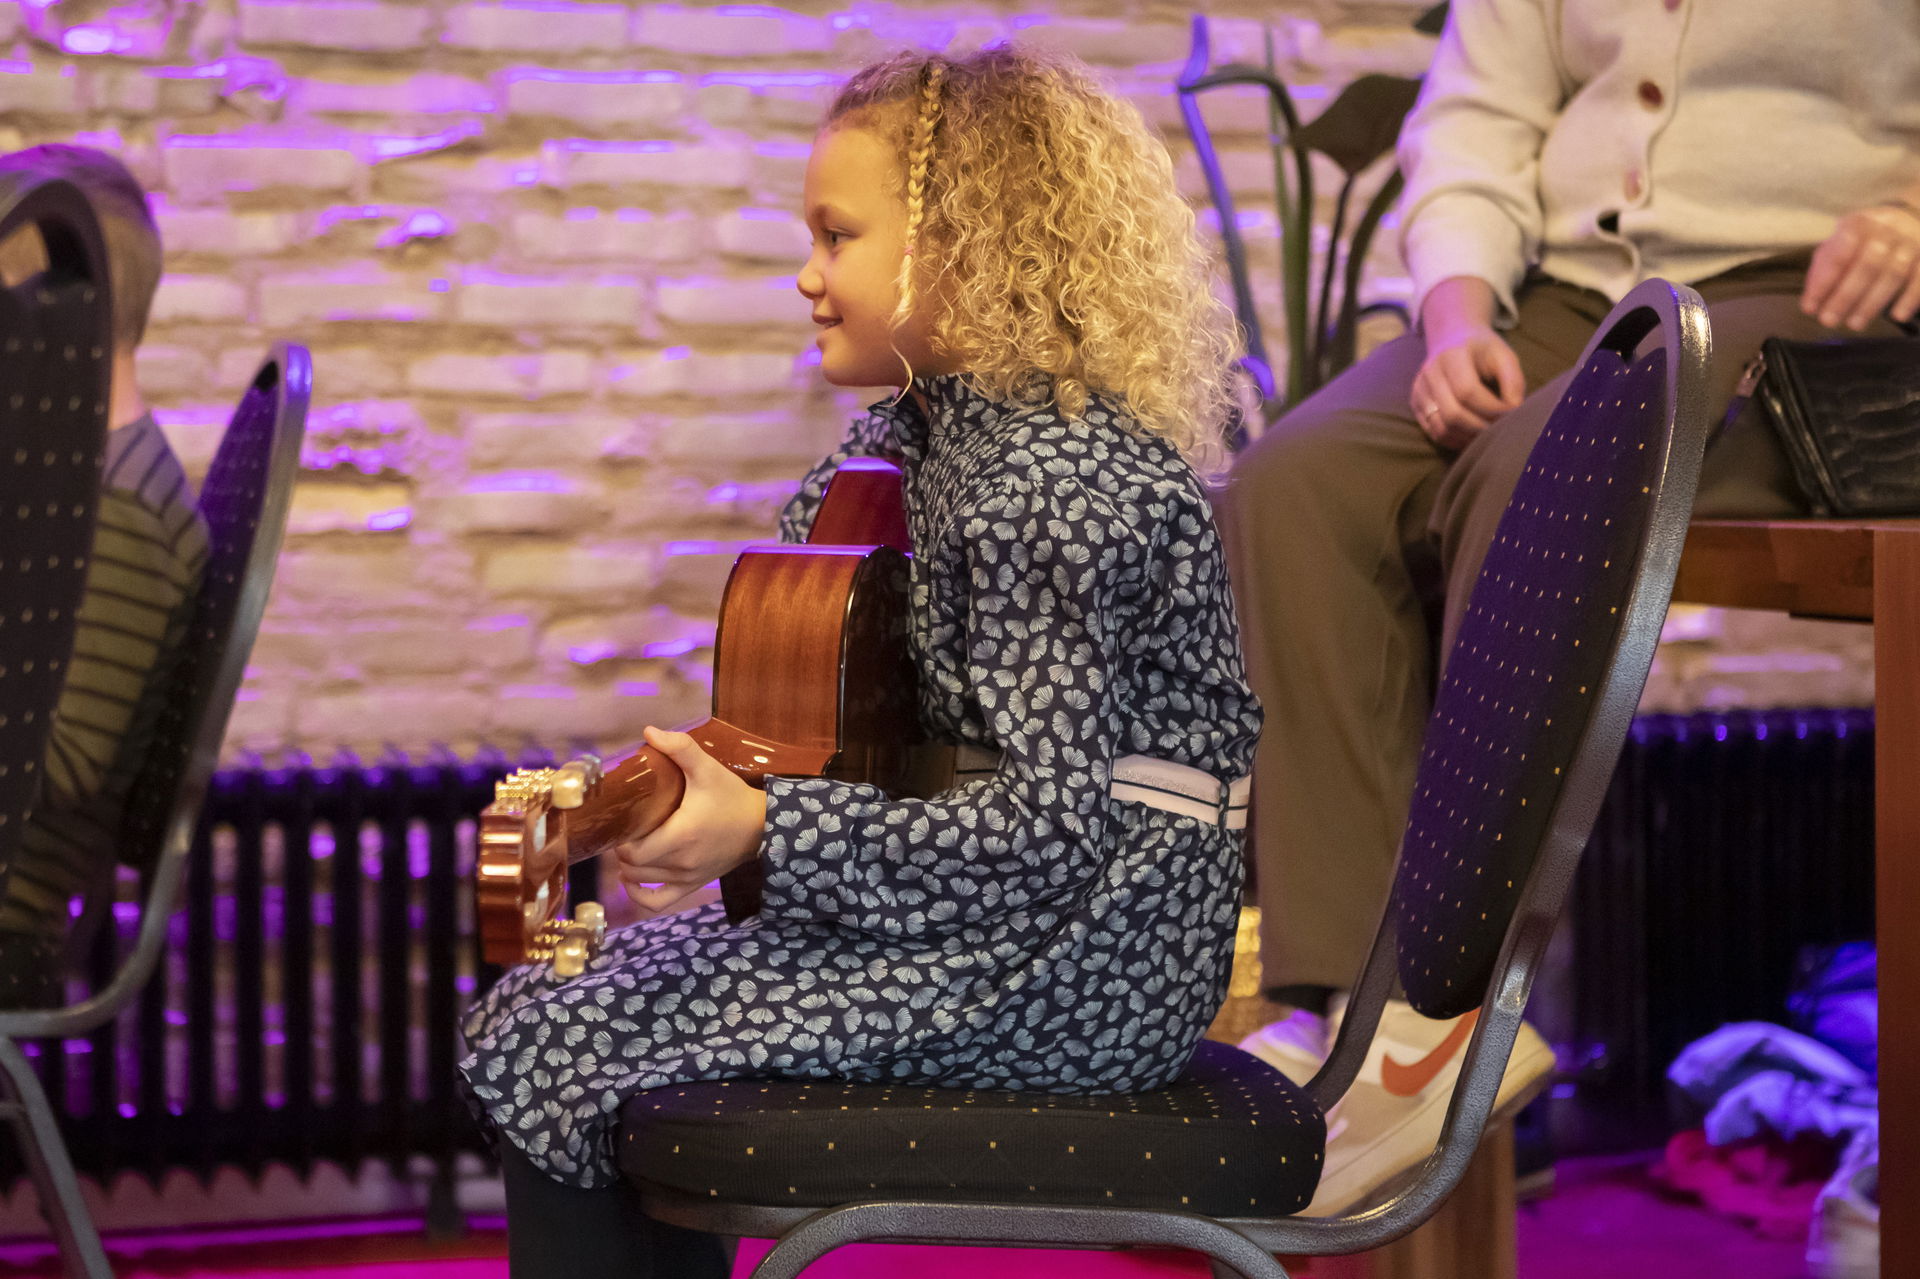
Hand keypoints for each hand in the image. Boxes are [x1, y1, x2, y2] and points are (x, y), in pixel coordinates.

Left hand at [613, 726, 766, 916]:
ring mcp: (687, 878)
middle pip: (633, 867)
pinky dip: (639, 896)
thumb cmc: (731, 796)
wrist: (762, 825)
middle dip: (622, 849)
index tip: (622, 820)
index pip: (633, 851)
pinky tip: (631, 882)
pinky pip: (658, 903)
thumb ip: (680, 748)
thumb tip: (648, 731)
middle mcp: (681, 862)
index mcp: (681, 836)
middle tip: (625, 829)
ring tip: (629, 847)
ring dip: (628, 868)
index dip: (620, 839)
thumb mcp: (707, 769)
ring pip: (641, 883)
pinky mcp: (693, 885)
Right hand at [1411, 324, 1525, 448]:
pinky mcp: (1415, 404)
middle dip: (1480, 428)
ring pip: (1441, 428)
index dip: (1491, 409)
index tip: (1510, 414)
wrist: (1452, 338)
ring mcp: (1419, 390)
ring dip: (1467, 438)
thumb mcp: (1504, 356)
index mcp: (1452, 355)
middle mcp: (1430, 372)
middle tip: (1500, 430)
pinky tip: (1471, 436)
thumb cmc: (1483, 350)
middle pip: (1452, 414)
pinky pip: (1433, 432)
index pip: (1467, 391)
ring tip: (1487, 436)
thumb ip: (1513, 382)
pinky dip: (1455, 440)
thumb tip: (1513, 413)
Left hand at [1801, 203, 1919, 330]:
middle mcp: (1887, 230)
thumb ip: (1823, 271)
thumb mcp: (1838, 245)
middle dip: (1846, 296)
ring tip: (1855, 324)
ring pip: (1893, 273)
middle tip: (1829, 321)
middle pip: (1867, 265)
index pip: (1838, 253)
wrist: (1910, 220)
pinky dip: (1911, 298)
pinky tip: (1897, 315)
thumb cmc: (1864, 241)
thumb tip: (1810, 305)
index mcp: (1858, 225)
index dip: (1823, 282)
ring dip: (1873, 303)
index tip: (1811, 307)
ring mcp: (1911, 242)